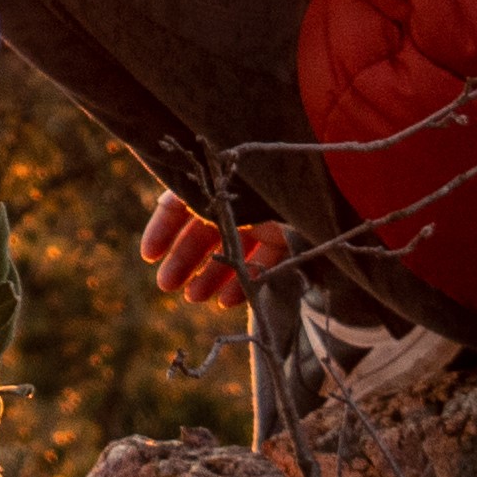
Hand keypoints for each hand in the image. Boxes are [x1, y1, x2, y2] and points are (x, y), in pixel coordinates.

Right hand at [138, 189, 285, 314]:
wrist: (327, 185)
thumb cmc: (269, 177)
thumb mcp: (223, 188)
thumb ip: (194, 197)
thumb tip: (165, 205)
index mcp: (221, 178)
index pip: (184, 200)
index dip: (164, 227)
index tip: (149, 256)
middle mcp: (241, 194)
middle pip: (206, 229)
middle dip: (184, 258)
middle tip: (166, 285)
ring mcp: (267, 215)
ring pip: (233, 248)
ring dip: (210, 274)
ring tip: (194, 297)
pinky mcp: (290, 235)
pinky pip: (263, 261)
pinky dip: (244, 280)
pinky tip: (226, 300)